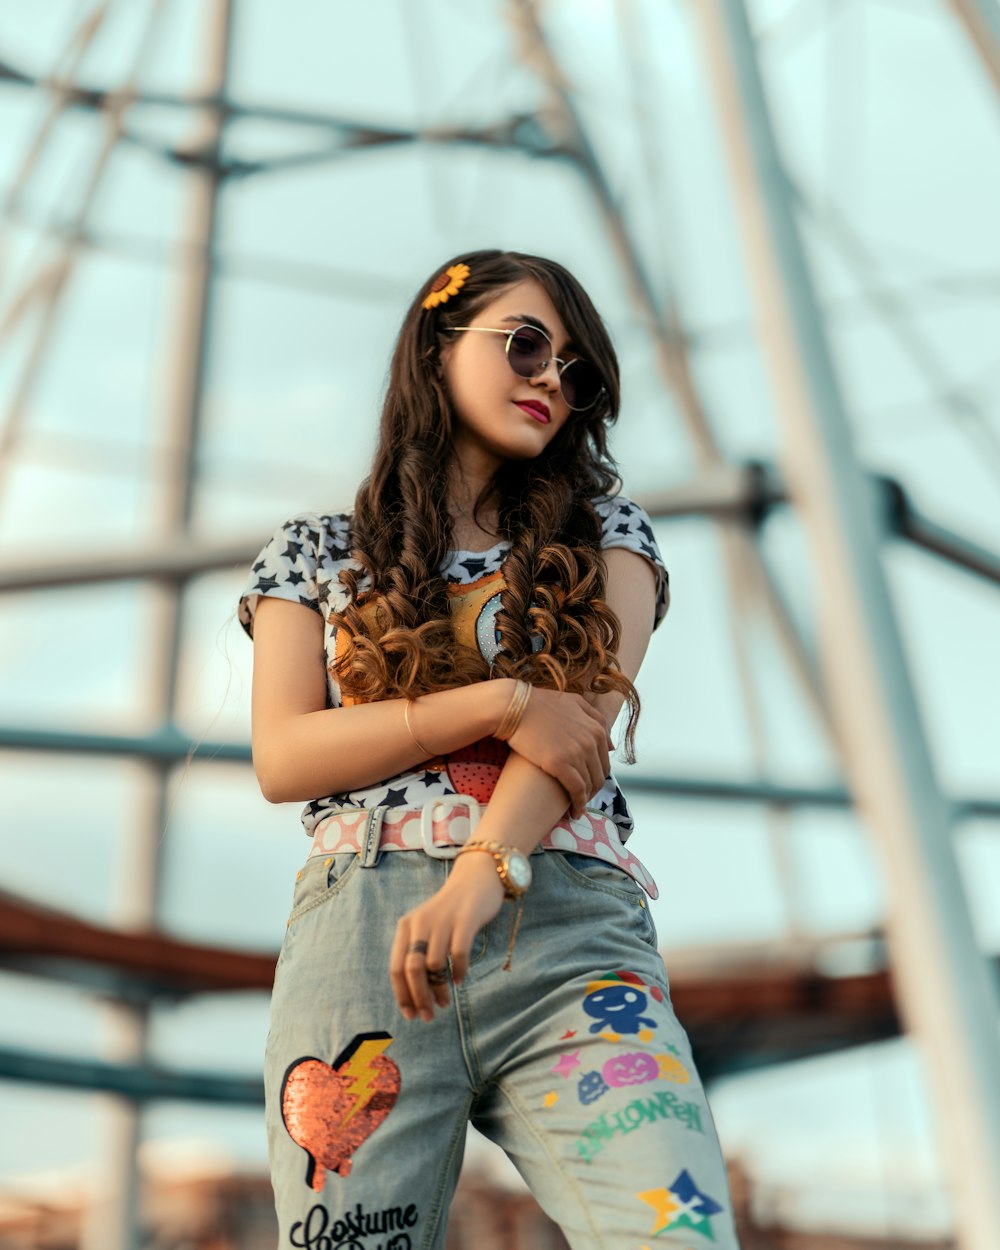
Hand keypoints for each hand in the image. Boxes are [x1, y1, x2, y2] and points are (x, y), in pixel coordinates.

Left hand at [389, 854, 504, 1021]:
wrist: (476, 878)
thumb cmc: (450, 912)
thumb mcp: (427, 928)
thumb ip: (418, 954)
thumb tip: (416, 997)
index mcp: (406, 926)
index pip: (396, 967)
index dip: (402, 995)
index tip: (410, 1015)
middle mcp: (420, 922)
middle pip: (413, 969)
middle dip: (419, 997)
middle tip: (429, 1016)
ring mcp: (443, 920)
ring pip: (435, 965)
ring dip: (440, 990)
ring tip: (446, 1001)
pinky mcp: (465, 919)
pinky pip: (458, 954)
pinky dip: (458, 972)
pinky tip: (459, 980)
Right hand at [505, 687, 610, 817]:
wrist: (513, 707)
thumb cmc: (539, 704)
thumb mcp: (574, 703)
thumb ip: (596, 719)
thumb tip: (610, 745)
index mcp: (596, 728)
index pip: (604, 760)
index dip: (597, 775)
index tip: (588, 784)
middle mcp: (591, 741)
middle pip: (599, 775)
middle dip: (593, 789)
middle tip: (582, 798)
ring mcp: (577, 753)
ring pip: (589, 785)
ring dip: (585, 799)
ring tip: (577, 807)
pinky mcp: (561, 765)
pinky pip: (577, 791)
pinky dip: (578, 804)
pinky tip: (574, 812)